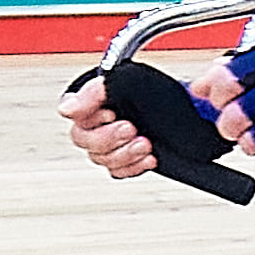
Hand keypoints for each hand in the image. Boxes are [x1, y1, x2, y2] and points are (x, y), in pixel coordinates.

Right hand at [60, 66, 160, 181]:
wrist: (188, 108)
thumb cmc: (157, 91)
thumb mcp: (127, 82)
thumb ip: (93, 93)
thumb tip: (66, 110)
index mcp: (92, 104)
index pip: (74, 116)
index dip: (91, 119)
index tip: (111, 113)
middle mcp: (97, 125)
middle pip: (86, 142)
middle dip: (110, 138)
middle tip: (132, 128)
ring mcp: (111, 144)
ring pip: (102, 159)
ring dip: (125, 154)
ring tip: (146, 143)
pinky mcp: (126, 159)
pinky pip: (118, 172)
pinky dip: (134, 167)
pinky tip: (149, 158)